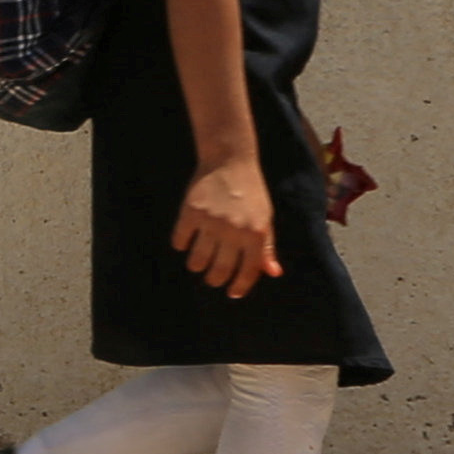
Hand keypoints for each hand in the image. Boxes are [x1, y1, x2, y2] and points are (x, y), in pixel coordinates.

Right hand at [172, 158, 282, 297]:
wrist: (230, 160)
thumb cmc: (251, 193)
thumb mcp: (265, 219)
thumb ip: (267, 248)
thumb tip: (272, 273)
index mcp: (256, 234)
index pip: (247, 271)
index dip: (239, 286)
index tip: (232, 292)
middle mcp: (234, 230)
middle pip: (219, 270)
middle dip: (214, 280)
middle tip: (212, 279)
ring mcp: (211, 221)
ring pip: (198, 259)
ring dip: (197, 266)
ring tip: (198, 263)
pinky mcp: (191, 211)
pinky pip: (181, 239)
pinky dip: (181, 245)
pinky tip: (185, 243)